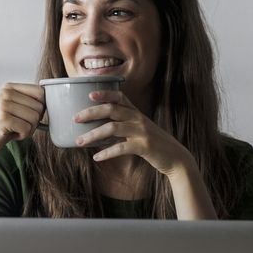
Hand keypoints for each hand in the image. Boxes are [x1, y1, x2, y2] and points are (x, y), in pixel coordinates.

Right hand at [0, 82, 45, 161]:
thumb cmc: (4, 127)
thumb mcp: (16, 109)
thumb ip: (30, 101)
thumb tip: (54, 102)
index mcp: (9, 87)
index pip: (40, 91)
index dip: (40, 107)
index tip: (28, 115)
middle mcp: (5, 92)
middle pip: (40, 106)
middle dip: (34, 121)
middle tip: (18, 125)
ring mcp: (3, 105)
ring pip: (35, 118)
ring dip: (28, 129)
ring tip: (14, 129)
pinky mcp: (2, 119)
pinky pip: (27, 128)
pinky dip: (22, 135)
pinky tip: (10, 134)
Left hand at [73, 89, 196, 178]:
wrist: (176, 159)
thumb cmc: (155, 145)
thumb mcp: (142, 130)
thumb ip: (125, 125)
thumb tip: (100, 129)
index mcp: (137, 114)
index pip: (120, 97)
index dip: (105, 94)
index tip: (89, 94)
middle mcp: (139, 119)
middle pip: (111, 109)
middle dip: (91, 112)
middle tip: (75, 118)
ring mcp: (142, 132)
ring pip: (112, 128)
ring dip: (93, 135)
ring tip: (79, 141)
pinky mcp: (144, 146)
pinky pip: (121, 147)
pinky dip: (107, 152)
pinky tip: (96, 157)